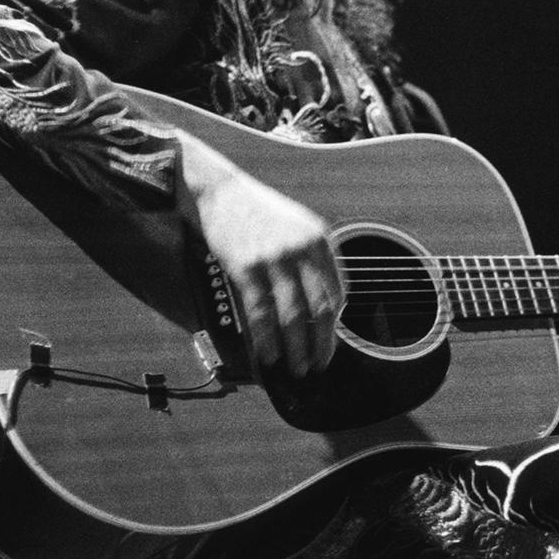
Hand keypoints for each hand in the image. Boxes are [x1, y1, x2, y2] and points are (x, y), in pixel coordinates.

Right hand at [177, 133, 343, 377]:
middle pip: (320, 309)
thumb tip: (321, 305)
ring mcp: (274, 258)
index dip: (335, 324)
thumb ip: (312, 260)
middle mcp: (302, 250)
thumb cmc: (258, 212)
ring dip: (296, 349)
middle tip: (318, 365)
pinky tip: (267, 354)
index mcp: (320, 240)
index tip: (329, 342)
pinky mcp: (246, 267)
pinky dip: (265, 339)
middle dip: (321, 344)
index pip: (338, 292)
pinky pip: (260, 312)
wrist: (220, 190)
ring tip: (296, 368)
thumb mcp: (298, 227)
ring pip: (292, 316)